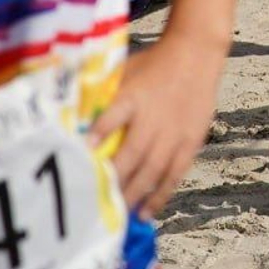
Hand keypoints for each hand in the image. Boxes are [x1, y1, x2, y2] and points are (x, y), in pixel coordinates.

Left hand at [90, 34, 227, 218]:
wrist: (196, 53)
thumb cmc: (154, 64)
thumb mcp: (125, 72)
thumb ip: (104, 97)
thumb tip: (73, 119)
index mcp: (134, 97)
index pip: (114, 117)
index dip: (99, 135)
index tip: (83, 153)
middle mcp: (154, 118)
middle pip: (133, 154)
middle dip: (113, 181)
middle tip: (93, 205)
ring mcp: (174, 132)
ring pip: (153, 170)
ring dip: (134, 194)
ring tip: (117, 214)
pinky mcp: (191, 140)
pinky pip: (175, 173)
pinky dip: (161, 194)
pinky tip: (147, 211)